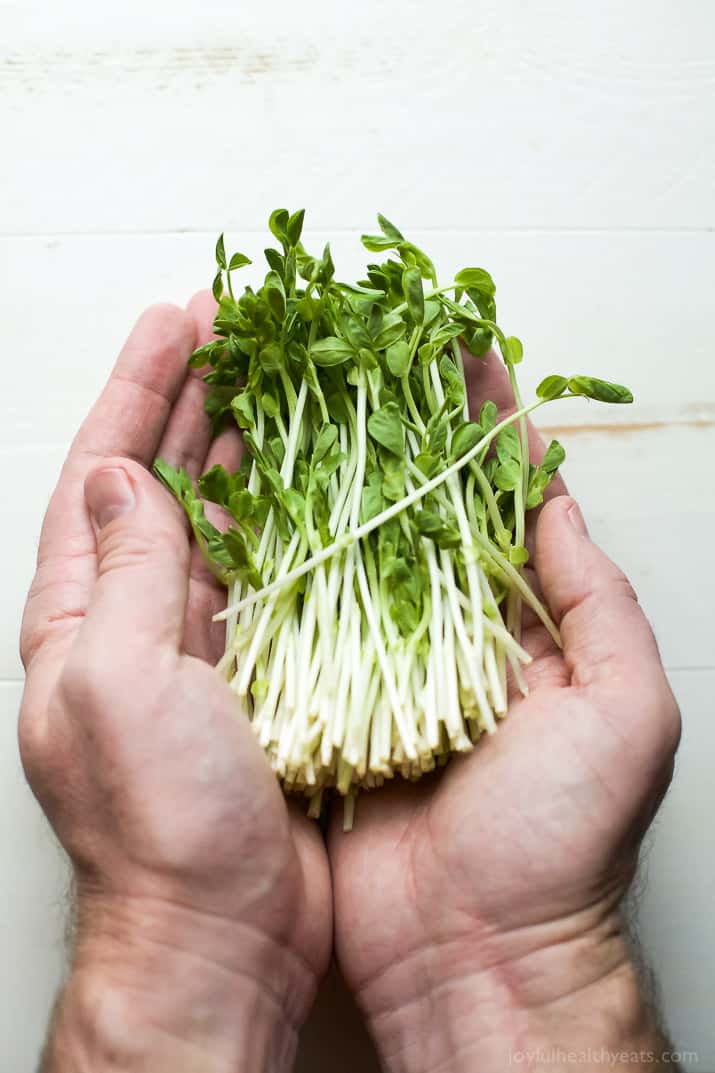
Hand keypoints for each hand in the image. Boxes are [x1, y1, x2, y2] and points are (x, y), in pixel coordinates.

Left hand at [19, 298, 330, 1072]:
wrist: (216, 930)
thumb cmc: (156, 821)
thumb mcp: (118, 683)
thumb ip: (123, 572)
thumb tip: (117, 474)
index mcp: (80, 615)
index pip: (100, 472)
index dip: (137, 390)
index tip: (176, 321)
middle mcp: (132, 618)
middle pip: (159, 479)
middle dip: (191, 397)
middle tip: (234, 327)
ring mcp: (196, 642)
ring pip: (219, 516)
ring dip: (242, 443)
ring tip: (273, 376)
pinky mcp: (256, 669)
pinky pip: (269, 570)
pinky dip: (288, 515)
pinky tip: (309, 476)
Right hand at [329, 352, 680, 1071]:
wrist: (475, 954)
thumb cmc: (562, 842)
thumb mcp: (623, 709)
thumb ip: (593, 599)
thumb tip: (557, 500)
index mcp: (523, 620)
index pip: (500, 493)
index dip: (484, 418)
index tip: (460, 346)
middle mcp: (447, 627)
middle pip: (419, 503)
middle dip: (396, 425)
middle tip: (363, 346)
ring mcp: (380, 659)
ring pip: (352, 544)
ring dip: (333, 471)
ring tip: (304, 392)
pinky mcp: (322, 698)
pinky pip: (299, 612)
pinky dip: (280, 552)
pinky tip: (257, 494)